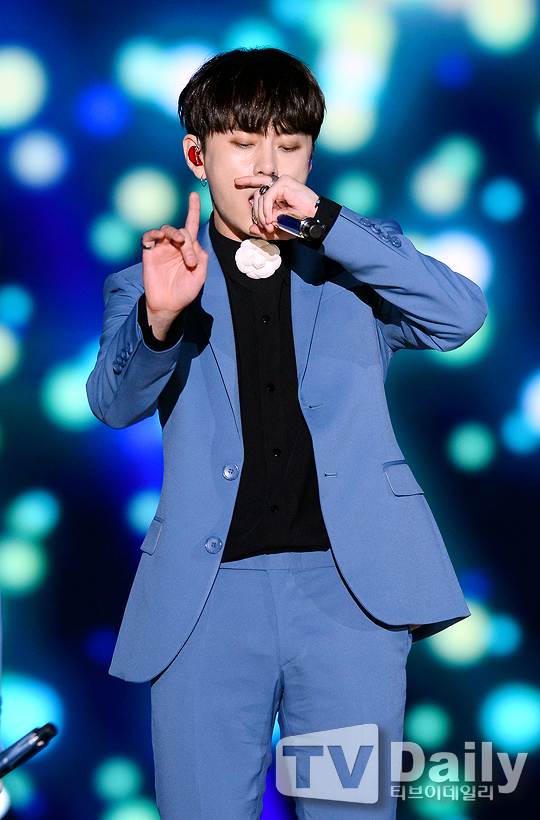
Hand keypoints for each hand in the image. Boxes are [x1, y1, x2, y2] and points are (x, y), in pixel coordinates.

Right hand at [142, 192, 207, 339]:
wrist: (168, 304)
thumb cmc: (184, 292)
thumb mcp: (199, 276)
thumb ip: (201, 258)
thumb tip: (195, 244)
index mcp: (189, 250)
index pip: (191, 226)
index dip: (193, 210)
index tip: (193, 195)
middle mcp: (175, 246)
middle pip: (183, 231)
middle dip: (188, 243)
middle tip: (189, 261)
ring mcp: (162, 248)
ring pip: (168, 229)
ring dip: (175, 233)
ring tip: (180, 244)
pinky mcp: (149, 252)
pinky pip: (149, 236)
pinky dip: (154, 233)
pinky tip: (161, 236)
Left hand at [234, 174, 318, 239]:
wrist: (313, 220)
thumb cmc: (299, 224)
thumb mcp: (279, 230)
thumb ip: (265, 230)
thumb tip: (250, 228)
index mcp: (278, 192)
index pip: (260, 185)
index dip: (247, 181)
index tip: (236, 183)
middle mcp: (278, 185)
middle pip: (257, 193)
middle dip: (256, 212)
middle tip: (262, 225)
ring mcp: (281, 182)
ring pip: (260, 196)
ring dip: (261, 214)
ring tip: (268, 225)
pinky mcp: (283, 183)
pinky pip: (267, 196)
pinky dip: (266, 209)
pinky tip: (270, 219)